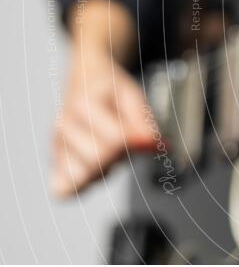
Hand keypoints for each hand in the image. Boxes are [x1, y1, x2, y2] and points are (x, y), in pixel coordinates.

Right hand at [51, 45, 155, 197]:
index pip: (115, 140)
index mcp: (83, 104)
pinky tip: (96, 171)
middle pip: (98, 160)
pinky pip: (64, 189)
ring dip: (106, 170)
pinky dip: (81, 186)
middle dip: (122, 156)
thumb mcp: (132, 94)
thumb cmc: (109, 87)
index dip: (139, 144)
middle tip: (129, 144)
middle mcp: (64, 126)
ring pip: (85, 176)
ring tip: (112, 152)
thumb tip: (154, 144)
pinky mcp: (57, 161)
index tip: (151, 141)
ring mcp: (57, 145)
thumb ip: (142, 120)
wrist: (85, 77)